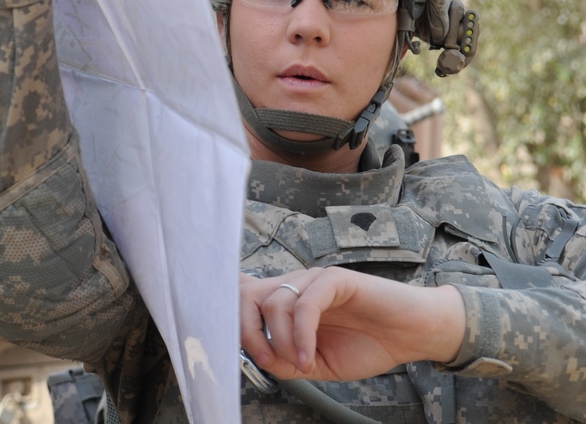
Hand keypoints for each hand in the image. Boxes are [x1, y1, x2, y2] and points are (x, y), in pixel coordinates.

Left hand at [240, 267, 464, 381]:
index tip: (232, 349)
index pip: (244, 297)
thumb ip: (285, 360)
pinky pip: (305, 304)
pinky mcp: (335, 279)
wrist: (413, 334)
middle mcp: (294, 286)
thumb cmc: (367, 344)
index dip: (231, 318)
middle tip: (264, 360)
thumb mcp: (317, 363)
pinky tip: (309, 357)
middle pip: (247, 295)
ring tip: (300, 364)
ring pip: (275, 302)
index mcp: (286, 303)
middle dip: (245, 330)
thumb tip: (259, 358)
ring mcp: (313, 279)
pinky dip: (301, 335)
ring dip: (278, 340)